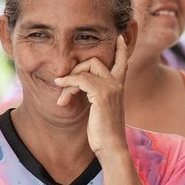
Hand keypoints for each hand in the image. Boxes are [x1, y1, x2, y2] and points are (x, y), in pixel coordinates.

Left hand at [54, 35, 128, 155]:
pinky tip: (61, 98)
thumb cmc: (104, 133)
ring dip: (68, 81)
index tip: (119, 37)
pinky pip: (80, 79)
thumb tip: (81, 88)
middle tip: (63, 85)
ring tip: (61, 98)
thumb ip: (96, 96)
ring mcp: (111, 88)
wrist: (111, 147)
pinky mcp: (102, 94)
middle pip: (95, 60)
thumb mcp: (101, 110)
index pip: (123, 61)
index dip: (120, 49)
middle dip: (76, 69)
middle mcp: (118, 84)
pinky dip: (68, 85)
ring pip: (85, 69)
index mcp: (120, 87)